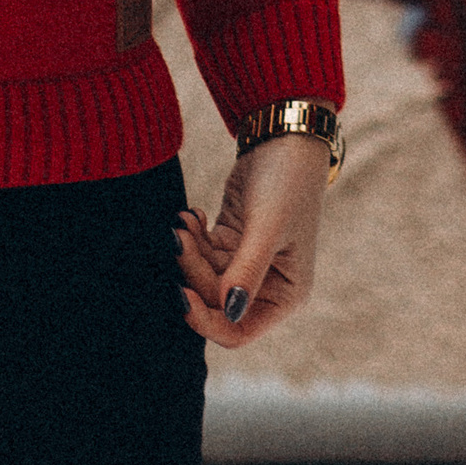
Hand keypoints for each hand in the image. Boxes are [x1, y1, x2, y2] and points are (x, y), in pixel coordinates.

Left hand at [175, 134, 330, 347]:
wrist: (284, 134)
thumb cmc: (288, 182)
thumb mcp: (268, 227)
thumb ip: (246, 272)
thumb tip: (227, 311)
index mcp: (285, 294)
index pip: (239, 330)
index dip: (207, 321)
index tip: (181, 294)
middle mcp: (266, 286)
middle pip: (214, 301)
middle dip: (193, 272)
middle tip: (177, 238)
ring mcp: (246, 264)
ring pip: (203, 276)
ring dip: (188, 251)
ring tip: (182, 222)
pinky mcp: (231, 242)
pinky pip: (202, 253)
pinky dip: (192, 238)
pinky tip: (190, 215)